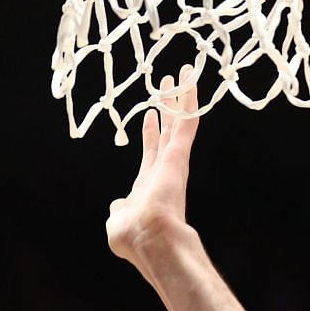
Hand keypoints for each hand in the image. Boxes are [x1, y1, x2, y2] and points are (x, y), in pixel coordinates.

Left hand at [107, 66, 201, 270]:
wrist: (149, 239)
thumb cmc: (132, 235)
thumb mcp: (118, 220)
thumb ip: (119, 209)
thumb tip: (118, 205)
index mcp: (148, 183)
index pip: (150, 152)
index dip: (149, 132)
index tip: (149, 113)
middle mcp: (164, 169)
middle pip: (167, 131)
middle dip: (168, 107)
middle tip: (168, 84)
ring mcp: (173, 161)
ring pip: (180, 121)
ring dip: (182, 96)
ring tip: (185, 71)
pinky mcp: (179, 155)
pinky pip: (186, 122)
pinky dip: (189, 100)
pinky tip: (191, 80)